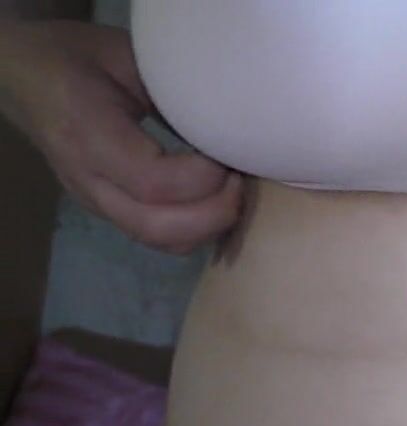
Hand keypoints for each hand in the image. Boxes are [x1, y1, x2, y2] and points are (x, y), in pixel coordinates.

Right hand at [0, 20, 241, 253]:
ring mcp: (94, 200)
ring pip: (158, 240)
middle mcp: (86, 178)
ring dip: (207, 226)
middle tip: (239, 180)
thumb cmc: (73, 57)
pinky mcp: (106, 210)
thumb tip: (228, 125)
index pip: (153, 182)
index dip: (203, 179)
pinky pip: (156, 237)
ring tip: (230, 190)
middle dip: (213, 213)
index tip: (228, 155)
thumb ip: (171, 93)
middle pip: (156, 227)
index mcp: (86, 133)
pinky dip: (194, 230)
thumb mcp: (124, 58)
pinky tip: (213, 200)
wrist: (20, 76)